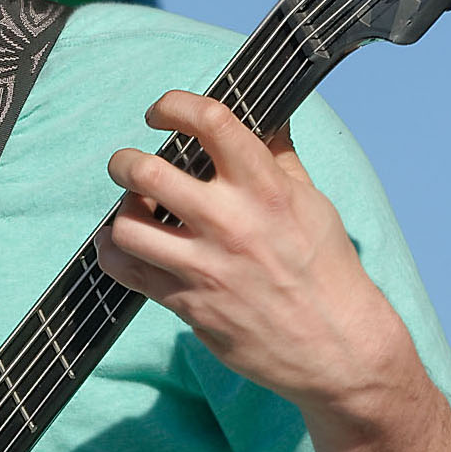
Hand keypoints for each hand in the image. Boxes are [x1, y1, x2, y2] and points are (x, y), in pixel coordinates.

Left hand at [93, 89, 406, 415]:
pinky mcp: (188, 304)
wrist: (337, 346)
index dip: (174, 105)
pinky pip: (126, 271)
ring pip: (126, 226)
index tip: (162, 112)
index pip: (209, 121)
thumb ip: (279, 158)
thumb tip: (267, 115)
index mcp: (265, 187)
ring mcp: (205, 267)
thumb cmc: (327, 269)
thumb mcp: (312, 202)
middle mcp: (230, 222)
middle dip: (126, 162)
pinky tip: (122, 244)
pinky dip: (113, 252)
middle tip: (130, 166)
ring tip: (134, 211)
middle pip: (146, 172)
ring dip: (121, 212)